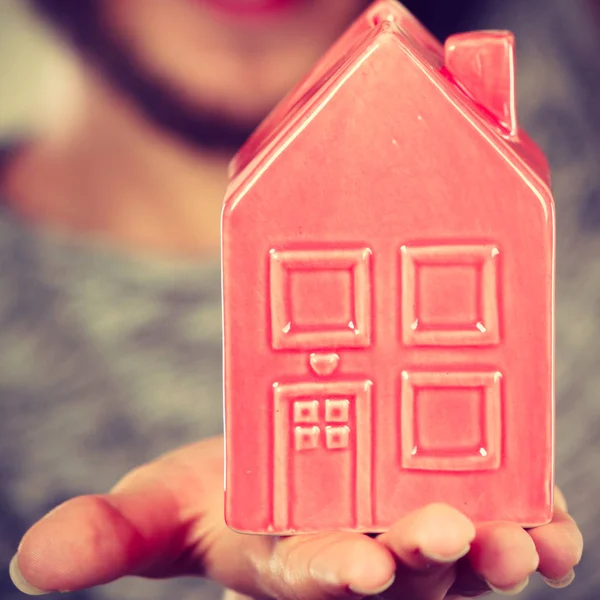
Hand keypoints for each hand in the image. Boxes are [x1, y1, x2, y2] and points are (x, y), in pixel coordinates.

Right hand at [9, 436, 581, 598]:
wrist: (292, 458)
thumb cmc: (231, 486)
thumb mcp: (166, 501)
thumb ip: (112, 534)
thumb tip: (31, 562)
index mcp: (290, 558)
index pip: (310, 576)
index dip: (330, 575)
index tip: (355, 567)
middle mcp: (364, 558)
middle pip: (403, 571)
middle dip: (428, 558)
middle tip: (454, 532)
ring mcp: (419, 540)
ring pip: (466, 562)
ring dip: (495, 551)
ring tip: (518, 536)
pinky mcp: (463, 504)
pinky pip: (513, 531)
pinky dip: (540, 529)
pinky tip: (553, 523)